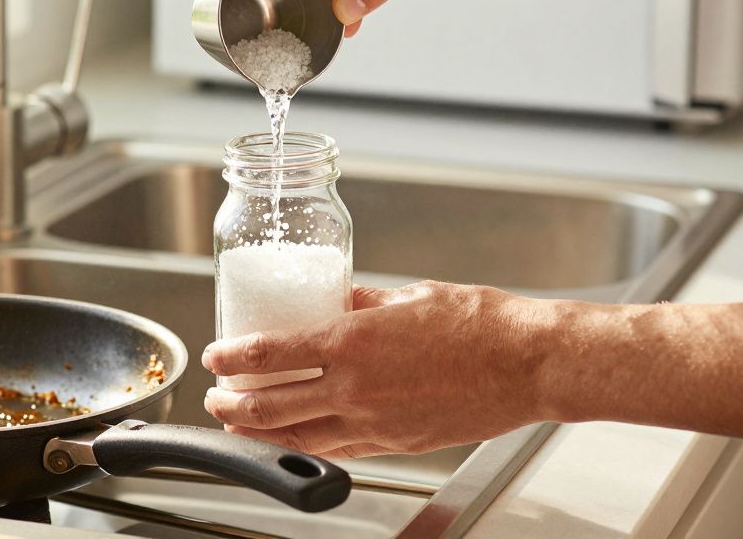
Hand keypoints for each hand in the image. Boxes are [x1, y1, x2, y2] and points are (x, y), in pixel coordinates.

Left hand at [201, 281, 552, 457]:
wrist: (528, 364)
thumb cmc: (480, 324)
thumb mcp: (408, 295)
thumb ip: (362, 301)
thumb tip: (334, 298)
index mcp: (352, 341)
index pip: (269, 354)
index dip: (231, 357)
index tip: (214, 356)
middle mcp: (355, 387)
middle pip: (269, 406)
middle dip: (230, 406)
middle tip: (215, 399)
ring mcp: (374, 422)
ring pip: (298, 436)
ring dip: (260, 431)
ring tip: (240, 423)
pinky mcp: (396, 443)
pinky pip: (338, 447)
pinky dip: (307, 443)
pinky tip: (298, 436)